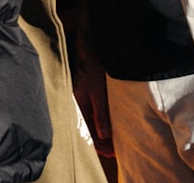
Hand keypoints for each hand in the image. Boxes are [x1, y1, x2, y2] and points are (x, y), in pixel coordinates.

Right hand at [71, 32, 114, 157]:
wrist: (89, 41)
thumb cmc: (91, 63)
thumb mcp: (98, 91)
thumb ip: (100, 113)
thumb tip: (103, 136)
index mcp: (78, 104)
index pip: (88, 131)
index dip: (99, 143)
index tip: (112, 152)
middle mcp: (78, 101)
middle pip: (89, 126)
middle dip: (101, 139)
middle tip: (115, 149)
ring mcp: (82, 94)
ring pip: (91, 118)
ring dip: (102, 128)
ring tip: (113, 138)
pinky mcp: (88, 87)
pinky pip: (93, 108)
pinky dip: (101, 117)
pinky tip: (107, 118)